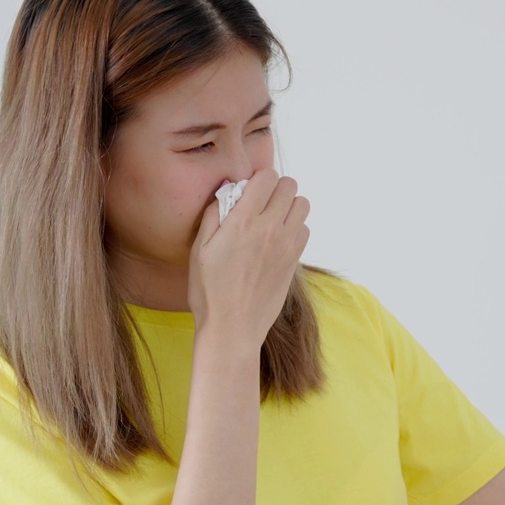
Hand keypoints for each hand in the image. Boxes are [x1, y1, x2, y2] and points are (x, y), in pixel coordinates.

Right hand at [188, 168, 310, 344]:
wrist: (233, 327)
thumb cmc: (209, 291)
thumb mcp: (199, 249)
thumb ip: (214, 214)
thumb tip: (227, 189)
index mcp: (243, 222)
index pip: (267, 177)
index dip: (257, 180)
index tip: (247, 192)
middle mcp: (270, 229)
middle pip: (290, 186)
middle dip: (275, 188)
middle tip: (260, 203)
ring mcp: (287, 244)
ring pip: (303, 204)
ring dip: (288, 206)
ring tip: (271, 219)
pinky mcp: (295, 260)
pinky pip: (305, 229)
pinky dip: (295, 227)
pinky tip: (277, 239)